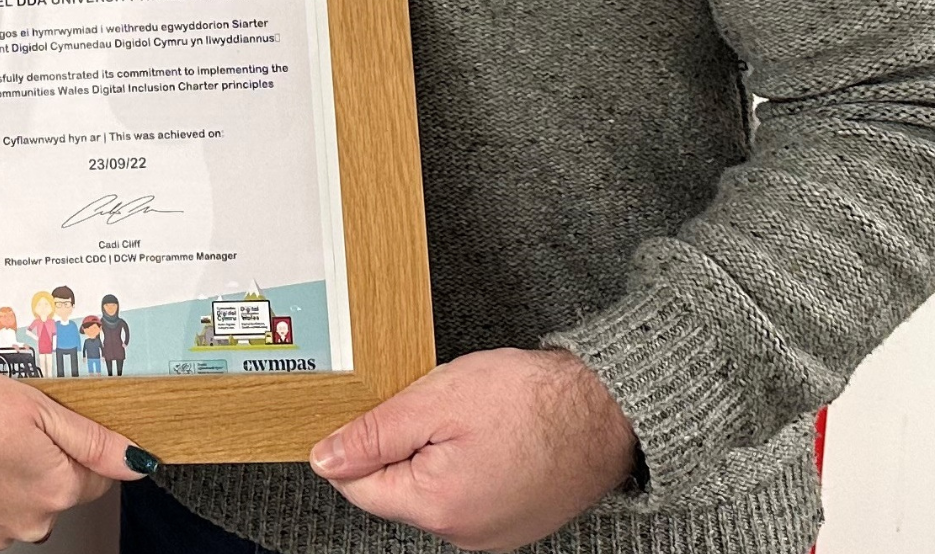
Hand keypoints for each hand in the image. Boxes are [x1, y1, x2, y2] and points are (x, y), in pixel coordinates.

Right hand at [0, 334, 151, 547]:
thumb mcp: (33, 405)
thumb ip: (91, 438)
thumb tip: (137, 461)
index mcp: (56, 488)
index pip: (98, 474)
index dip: (76, 443)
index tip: (50, 424)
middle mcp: (30, 522)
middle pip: (57, 490)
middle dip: (41, 459)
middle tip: (6, 424)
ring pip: (20, 502)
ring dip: (8, 476)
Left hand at [308, 348, 637, 550]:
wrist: (609, 409)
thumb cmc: (533, 400)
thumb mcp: (435, 400)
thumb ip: (373, 434)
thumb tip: (325, 459)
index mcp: (436, 507)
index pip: (358, 485)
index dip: (358, 442)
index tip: (378, 410)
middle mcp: (463, 534)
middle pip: (397, 489)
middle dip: (403, 444)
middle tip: (435, 404)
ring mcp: (493, 534)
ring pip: (433, 490)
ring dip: (437, 453)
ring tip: (472, 418)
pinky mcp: (515, 523)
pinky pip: (469, 495)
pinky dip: (468, 465)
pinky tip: (493, 436)